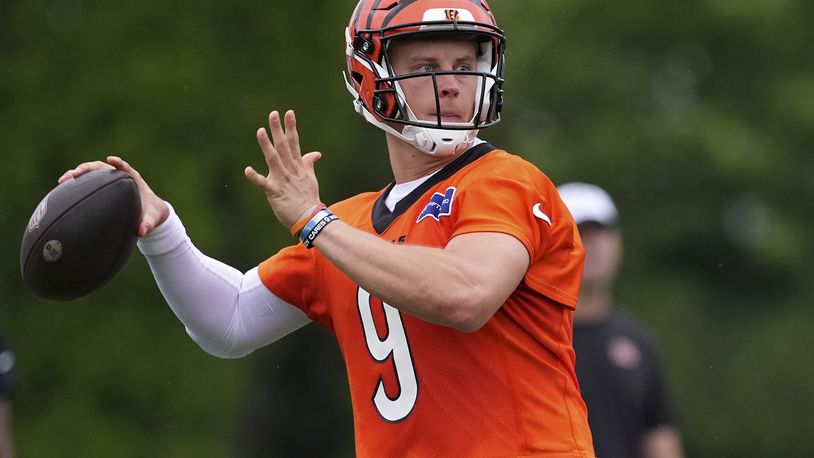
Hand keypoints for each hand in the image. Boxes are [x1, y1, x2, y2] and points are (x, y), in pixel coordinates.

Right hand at [58, 156, 169, 236]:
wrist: (149, 212)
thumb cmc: (151, 214)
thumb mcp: (152, 220)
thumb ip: (148, 224)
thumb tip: (141, 232)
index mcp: (133, 180)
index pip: (125, 168)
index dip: (119, 163)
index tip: (111, 160)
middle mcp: (119, 177)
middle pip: (101, 168)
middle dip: (87, 168)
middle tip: (74, 174)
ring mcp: (109, 181)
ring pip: (91, 173)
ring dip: (77, 174)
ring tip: (63, 181)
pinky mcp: (102, 186)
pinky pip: (88, 182)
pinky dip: (77, 183)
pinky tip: (63, 190)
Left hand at [244, 110, 322, 228]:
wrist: (310, 217)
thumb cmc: (309, 198)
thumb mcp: (311, 178)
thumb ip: (309, 163)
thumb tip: (316, 153)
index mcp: (298, 166)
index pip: (294, 143)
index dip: (291, 127)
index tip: (288, 113)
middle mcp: (290, 170)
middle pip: (284, 146)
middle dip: (278, 130)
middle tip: (273, 114)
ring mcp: (283, 180)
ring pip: (274, 159)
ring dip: (267, 146)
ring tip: (260, 131)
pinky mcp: (275, 193)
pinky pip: (264, 184)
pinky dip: (256, 177)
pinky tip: (247, 170)